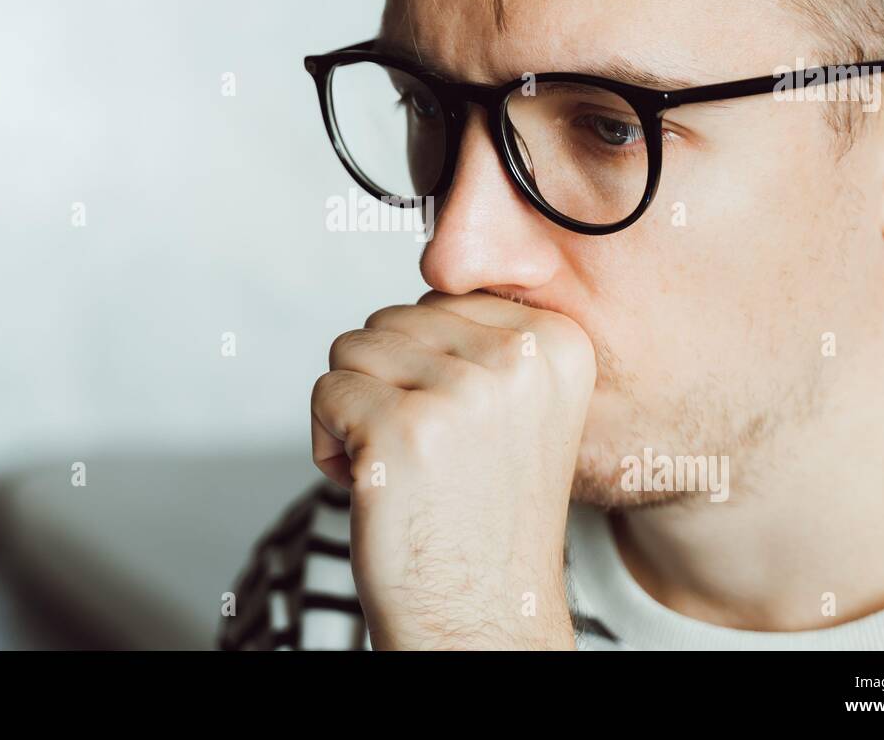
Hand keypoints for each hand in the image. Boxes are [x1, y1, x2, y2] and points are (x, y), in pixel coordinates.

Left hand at [310, 290, 596, 649]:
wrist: (483, 618)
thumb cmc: (484, 517)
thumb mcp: (518, 408)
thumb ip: (484, 338)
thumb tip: (432, 266)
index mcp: (557, 342)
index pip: (440, 299)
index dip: (425, 368)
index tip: (458, 429)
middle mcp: (519, 359)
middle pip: (391, 318)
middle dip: (385, 385)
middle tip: (426, 456)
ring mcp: (461, 393)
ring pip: (351, 348)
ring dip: (354, 410)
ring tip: (402, 469)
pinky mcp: (402, 429)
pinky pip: (326, 391)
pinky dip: (329, 442)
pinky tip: (373, 486)